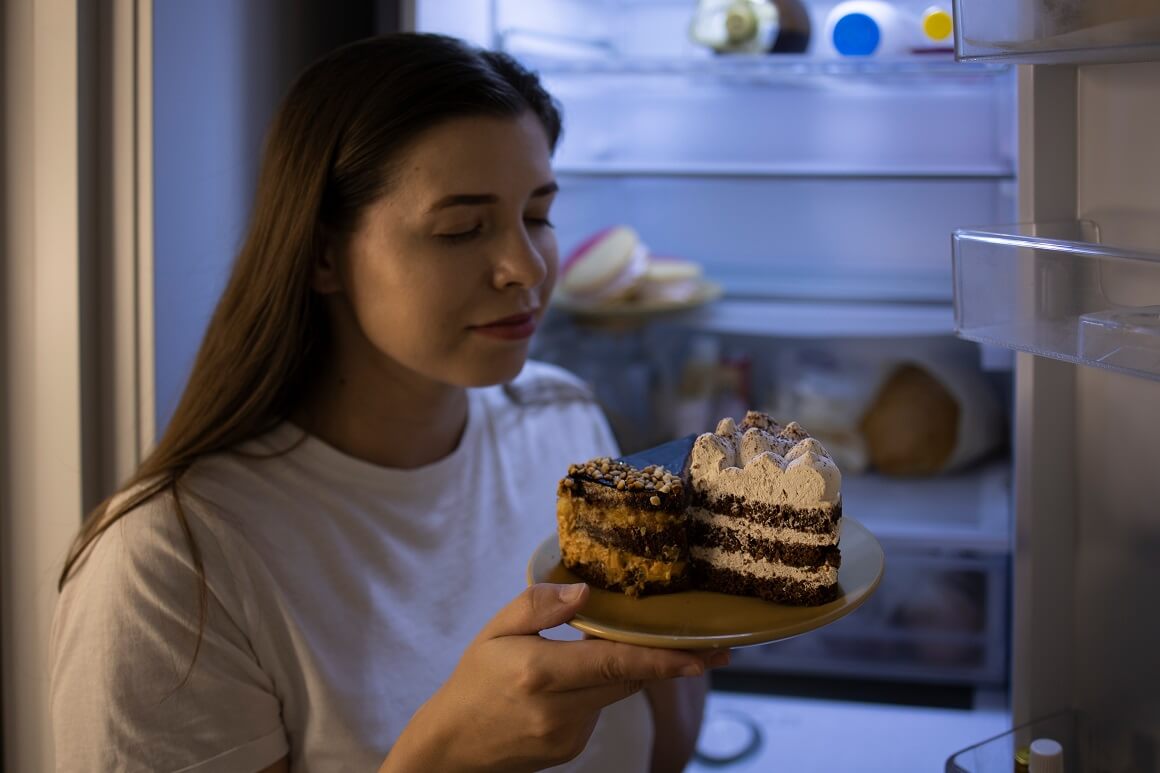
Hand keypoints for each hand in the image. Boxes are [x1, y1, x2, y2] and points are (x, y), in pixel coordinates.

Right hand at [380, 583, 727, 772]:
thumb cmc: (474, 680)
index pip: (613, 663)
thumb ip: (539, 605)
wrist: (453, 747)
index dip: (662, 659)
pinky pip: (601, 710)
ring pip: (618, 694)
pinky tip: (587, 677)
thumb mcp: (495, 631)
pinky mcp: (572, 749)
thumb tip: (585, 590)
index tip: (701, 655)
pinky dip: (604, 688)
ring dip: (633, 670)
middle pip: (628, 680)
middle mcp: (559, 710)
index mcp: (539, 673)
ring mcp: (568, 736)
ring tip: (652, 647)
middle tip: (715, 648)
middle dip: (673, 664)